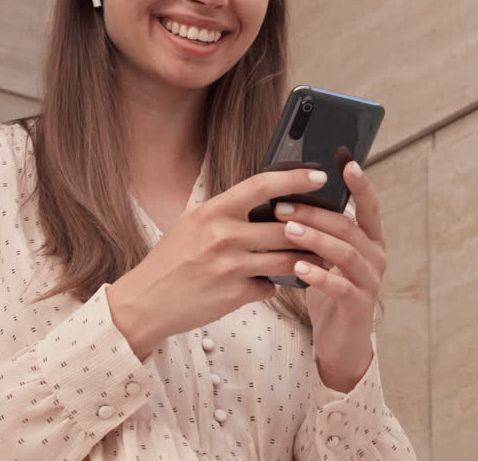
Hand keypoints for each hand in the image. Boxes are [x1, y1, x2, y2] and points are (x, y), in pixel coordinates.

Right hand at [107, 168, 328, 358]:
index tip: (319, 175)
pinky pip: (271, 286)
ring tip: (316, 257)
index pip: (261, 186)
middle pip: (285, 227)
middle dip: (312, 229)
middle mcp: (223, 235)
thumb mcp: (193, 224)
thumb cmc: (171, 260)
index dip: (294, 178)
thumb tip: (267, 201)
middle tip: (331, 226)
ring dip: (305, 260)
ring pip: (287, 259)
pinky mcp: (235, 294)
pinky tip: (267, 283)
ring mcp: (231, 266)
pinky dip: (274, 285)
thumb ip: (227, 212)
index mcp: (213, 211)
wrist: (146, 302)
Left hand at [275, 161, 384, 391]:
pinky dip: (319, 275)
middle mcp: (375, 257)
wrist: (340, 343)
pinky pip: (339, 286)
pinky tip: (298, 268)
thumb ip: (319, 232)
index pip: (369, 207)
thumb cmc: (329, 292)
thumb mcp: (326, 257)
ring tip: (288, 230)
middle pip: (348, 227)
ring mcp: (369, 282)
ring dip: (315, 239)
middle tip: (283, 205)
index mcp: (369, 241)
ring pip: (346, 253)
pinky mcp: (358, 306)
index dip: (360, 185)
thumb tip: (286, 198)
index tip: (346, 162)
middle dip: (316, 213)